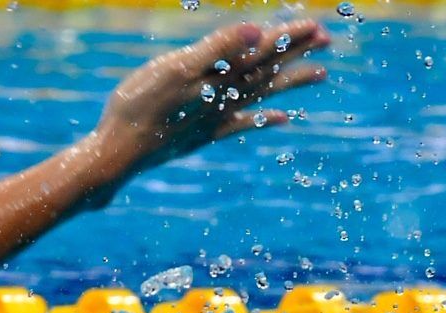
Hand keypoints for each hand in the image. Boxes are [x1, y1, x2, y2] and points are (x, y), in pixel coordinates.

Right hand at [91, 20, 332, 176]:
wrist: (118, 153)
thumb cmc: (140, 107)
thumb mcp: (175, 69)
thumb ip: (217, 49)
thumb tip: (257, 31)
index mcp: (217, 76)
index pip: (261, 51)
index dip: (287, 37)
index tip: (316, 26)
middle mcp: (223, 97)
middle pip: (267, 70)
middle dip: (296, 53)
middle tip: (327, 40)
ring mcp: (215, 118)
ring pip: (262, 95)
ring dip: (290, 82)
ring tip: (320, 74)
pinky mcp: (204, 135)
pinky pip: (243, 125)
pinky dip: (264, 120)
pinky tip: (283, 119)